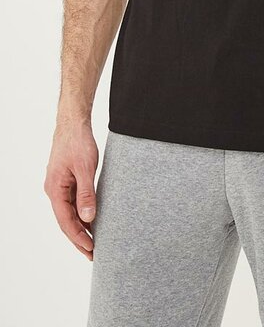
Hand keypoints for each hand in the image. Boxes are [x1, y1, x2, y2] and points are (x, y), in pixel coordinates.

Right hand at [44, 119, 98, 259]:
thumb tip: (88, 218)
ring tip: (94, 242)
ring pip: (69, 213)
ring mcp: (59, 186)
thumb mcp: (85, 168)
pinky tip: (92, 221)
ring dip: (81, 227)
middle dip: (79, 238)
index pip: (65, 221)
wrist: (73, 123)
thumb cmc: (78, 142)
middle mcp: (54, 190)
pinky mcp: (67, 180)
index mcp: (55, 190)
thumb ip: (86, 193)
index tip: (91, 249)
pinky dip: (82, 213)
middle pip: (66, 221)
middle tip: (93, 254)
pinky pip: (73, 202)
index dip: (78, 237)